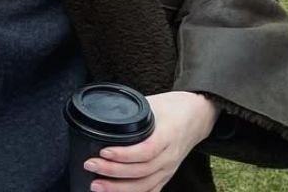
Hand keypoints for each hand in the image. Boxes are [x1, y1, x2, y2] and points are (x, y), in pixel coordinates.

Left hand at [83, 91, 218, 191]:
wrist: (197, 116)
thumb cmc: (172, 108)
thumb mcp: (153, 104)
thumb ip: (132, 112)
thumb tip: (103, 114)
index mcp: (168, 135)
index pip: (146, 150)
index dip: (124, 154)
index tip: (104, 151)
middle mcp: (170, 156)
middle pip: (142, 171)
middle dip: (113, 171)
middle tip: (91, 165)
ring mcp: (169, 168)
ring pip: (145, 185)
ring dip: (119, 188)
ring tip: (96, 184)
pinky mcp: (166, 176)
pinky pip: (150, 190)